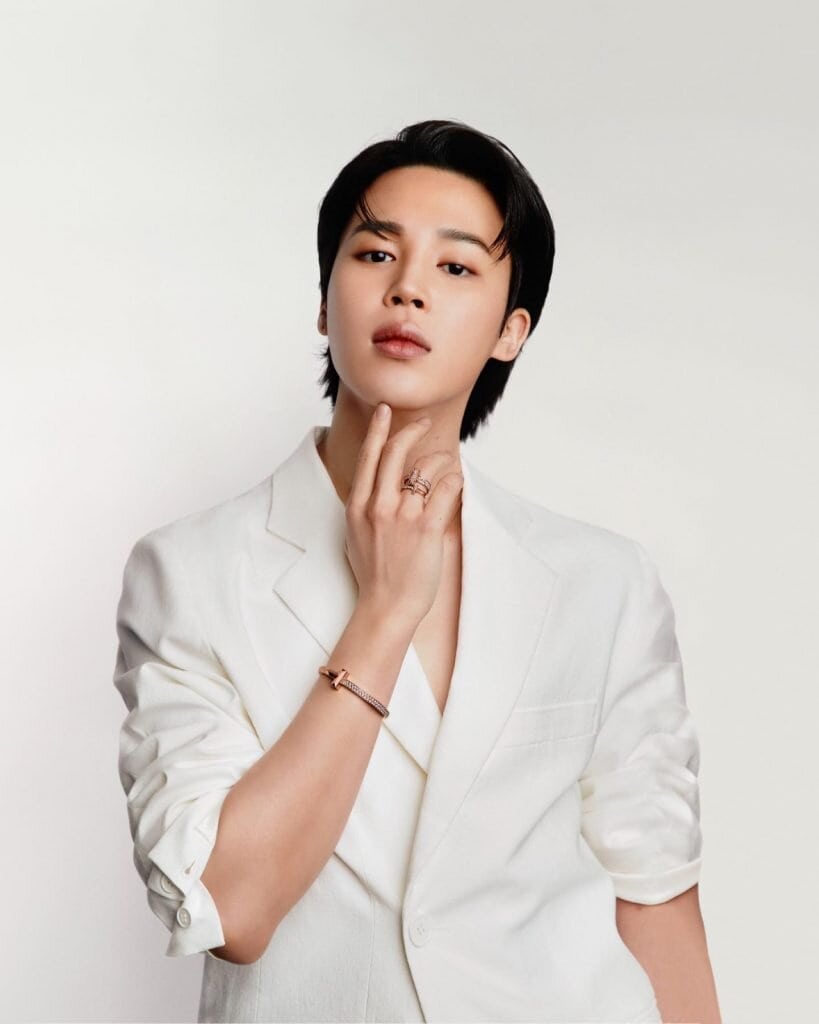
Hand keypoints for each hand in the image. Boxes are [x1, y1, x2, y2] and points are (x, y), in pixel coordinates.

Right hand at [344, 403, 463, 627]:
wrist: (385, 606)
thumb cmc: (373, 573)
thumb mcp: (355, 533)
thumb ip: (366, 505)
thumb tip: (377, 484)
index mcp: (358, 505)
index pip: (369, 456)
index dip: (379, 429)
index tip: (386, 410)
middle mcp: (378, 506)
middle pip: (396, 452)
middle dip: (412, 430)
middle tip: (425, 423)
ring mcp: (403, 516)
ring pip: (427, 468)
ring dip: (441, 461)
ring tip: (445, 468)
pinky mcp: (427, 529)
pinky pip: (447, 489)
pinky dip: (454, 481)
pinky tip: (456, 483)